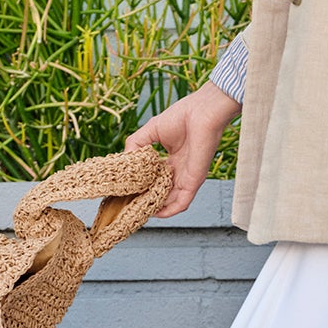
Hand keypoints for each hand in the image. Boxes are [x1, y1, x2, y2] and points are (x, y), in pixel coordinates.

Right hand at [124, 82, 242, 217]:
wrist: (201, 114)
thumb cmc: (181, 117)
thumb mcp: (150, 131)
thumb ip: (136, 144)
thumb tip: (125, 160)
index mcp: (172, 160)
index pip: (156, 179)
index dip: (143, 186)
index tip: (128, 191)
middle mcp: (179, 171)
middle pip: (162, 192)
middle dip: (147, 200)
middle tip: (131, 206)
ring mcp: (187, 178)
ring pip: (170, 201)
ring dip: (156, 208)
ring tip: (139, 212)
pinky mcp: (194, 182)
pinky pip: (181, 203)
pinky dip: (169, 211)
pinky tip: (156, 214)